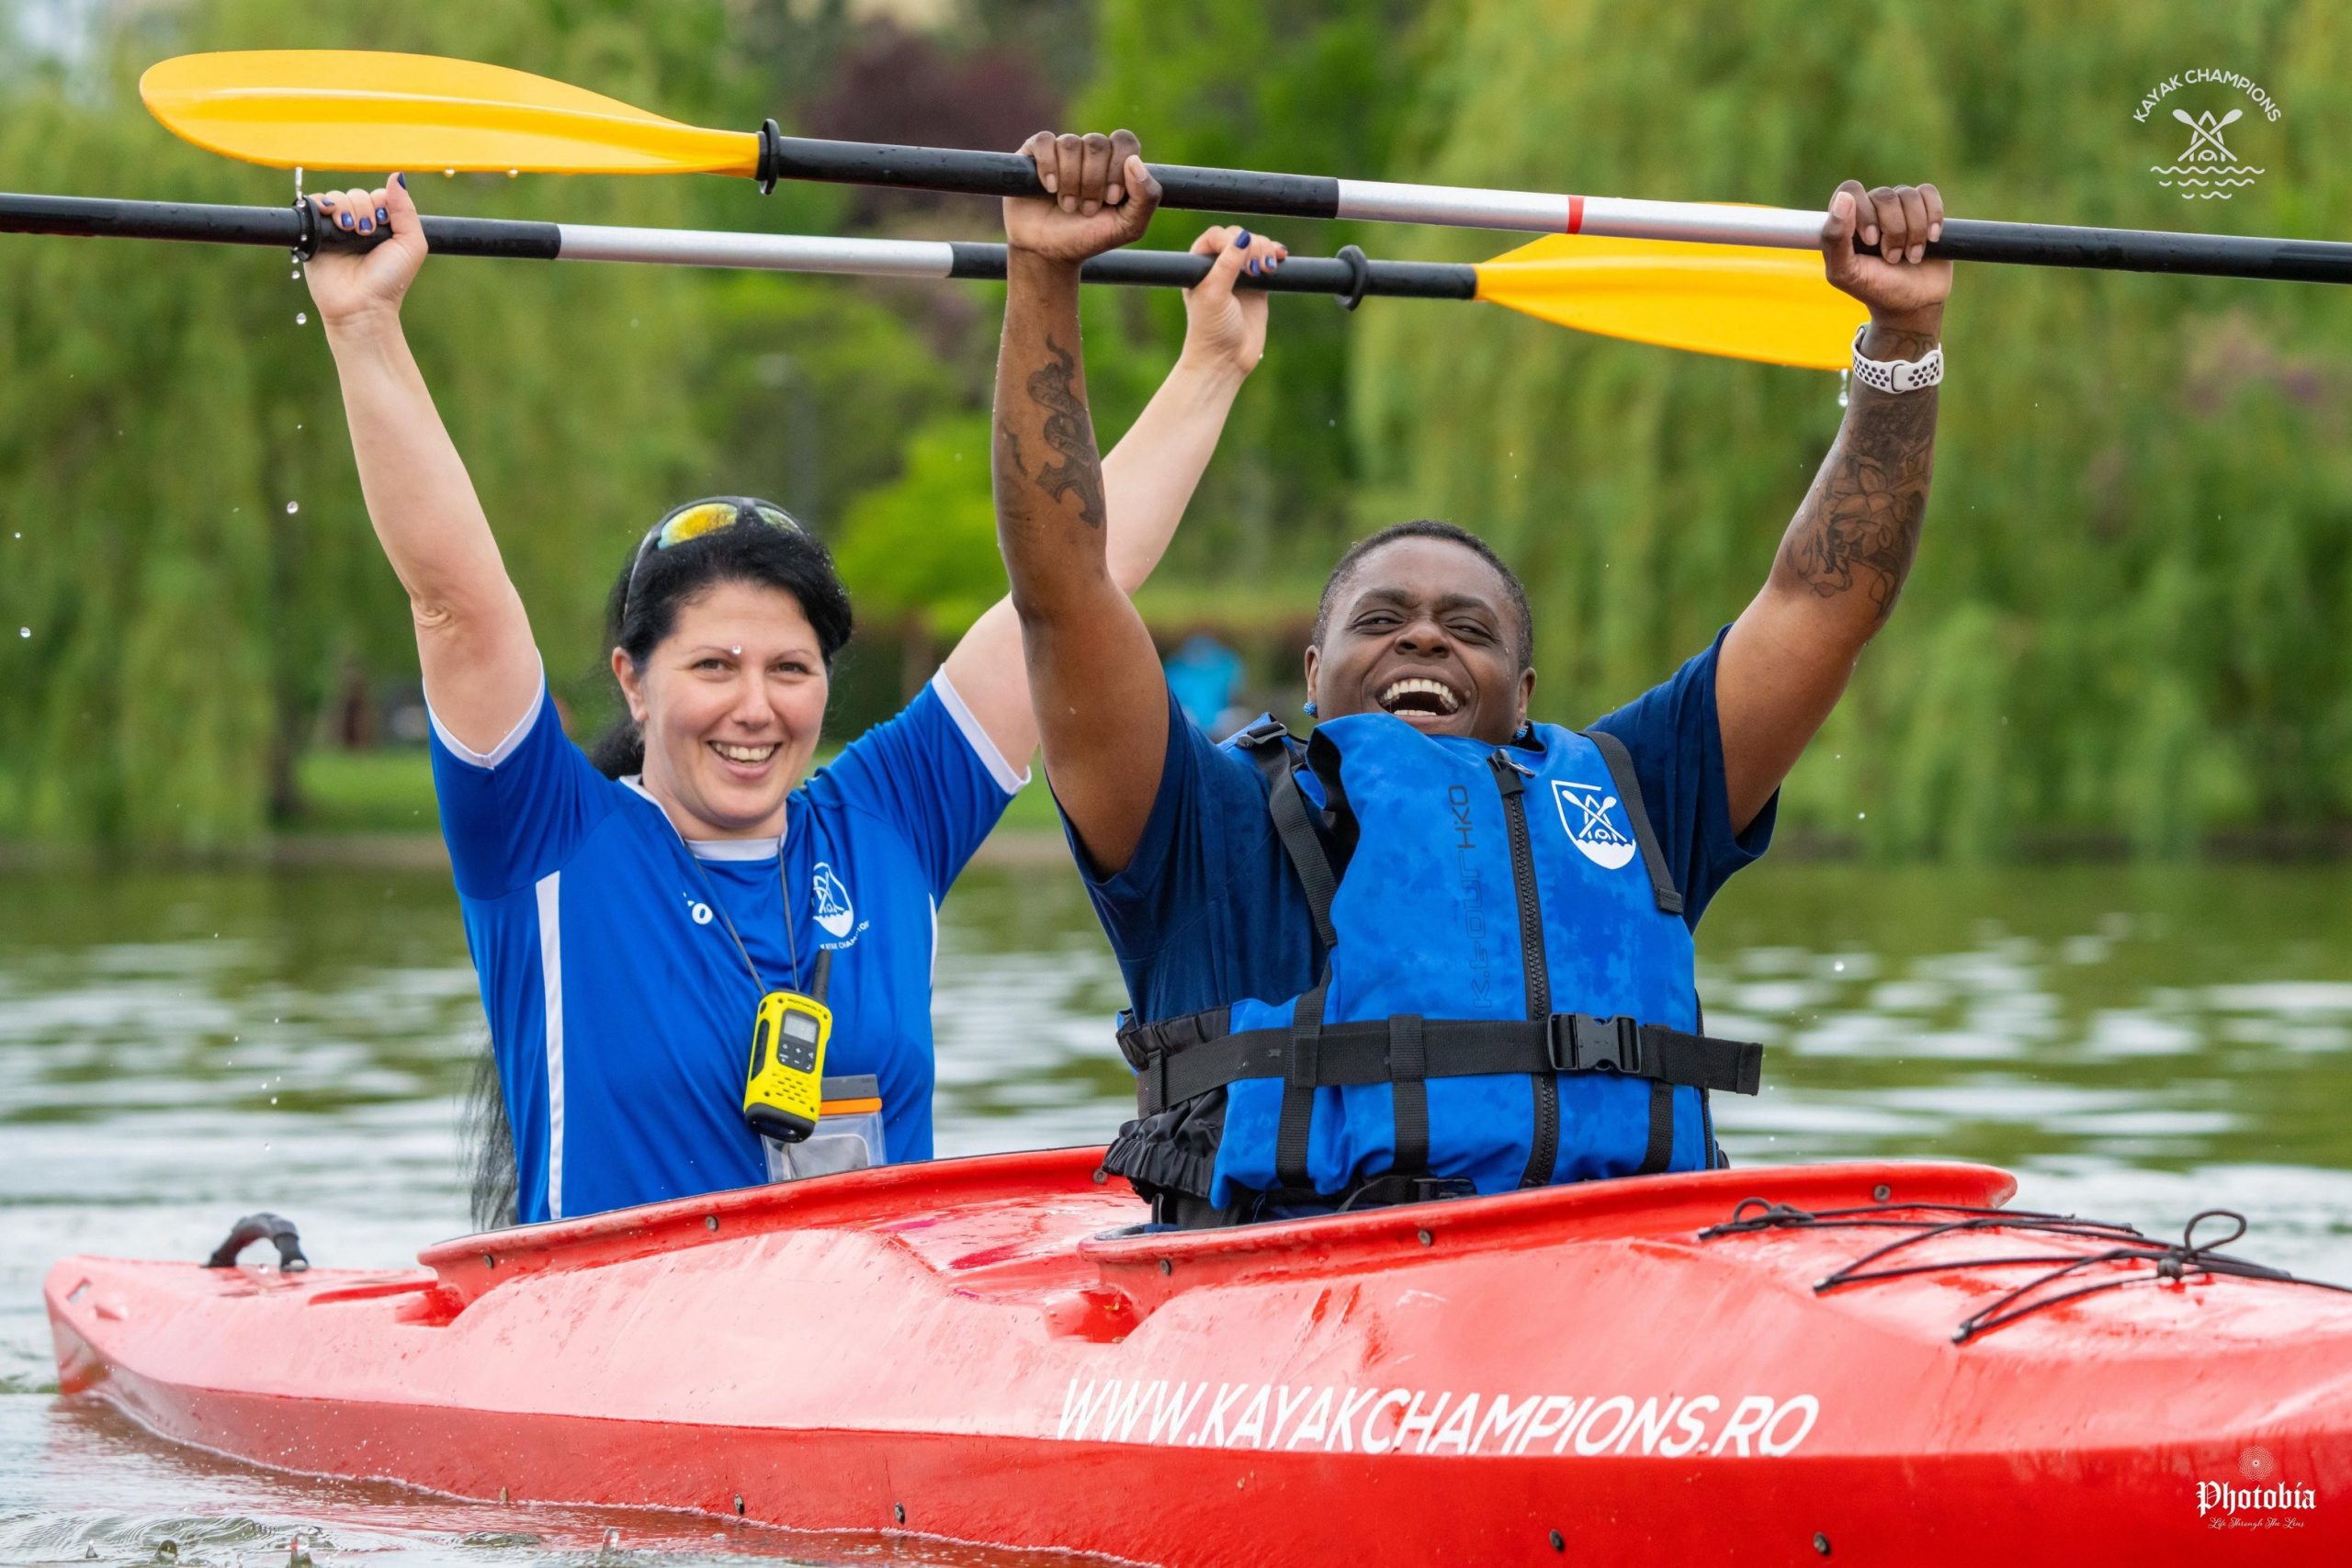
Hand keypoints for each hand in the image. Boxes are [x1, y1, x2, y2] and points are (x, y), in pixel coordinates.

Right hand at [303, 175, 426, 327]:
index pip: (378, 196)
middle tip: (365, 234)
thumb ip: (406, 210)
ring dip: (344, 209)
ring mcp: (336, 230)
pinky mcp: (314, 235)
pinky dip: (321, 204)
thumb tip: (397, 176)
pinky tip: (330, 217)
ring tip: (349, 231)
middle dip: (362, 209)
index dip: (380, 205)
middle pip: (357, 195)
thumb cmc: (389, 280)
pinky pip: (313, 205)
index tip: (382, 226)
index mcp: (382, 226)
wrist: (361, 305)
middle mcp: (359, 225)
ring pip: (337, 198)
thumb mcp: (411, 245)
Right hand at [1003, 130, 1161, 263]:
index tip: (1112, 199)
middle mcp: (1089, 153)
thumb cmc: (1088, 238)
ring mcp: (1061, 151)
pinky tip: (1050, 188)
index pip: (1124, 141)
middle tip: (1087, 209)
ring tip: (1068, 206)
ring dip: (1070, 181)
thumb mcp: (1128, 227)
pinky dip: (1048, 166)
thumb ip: (1147, 197)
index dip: (1118, 167)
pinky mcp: (1034, 153)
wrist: (1048, 253)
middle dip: (1093, 181)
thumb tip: (1135, 161)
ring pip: (1070, 144)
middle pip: (1097, 143)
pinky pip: (1044, 141)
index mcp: (1115, 164)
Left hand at [1178, 226, 1288, 376]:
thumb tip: (1243, 237)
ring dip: (1265, 250)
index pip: (1216, 236)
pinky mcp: (1257, 286)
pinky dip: (1275, 255)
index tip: (1241, 260)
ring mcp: (1239, 275)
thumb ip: (1227, 264)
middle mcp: (1218, 267)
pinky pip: (1268, 261)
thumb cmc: (1211, 329)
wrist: (1226, 359)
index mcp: (1199, 265)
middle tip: (1255, 271)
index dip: (1231, 240)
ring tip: (1267, 270)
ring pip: (1255, 246)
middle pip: (1239, 238)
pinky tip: (1281, 257)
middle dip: (1253, 247)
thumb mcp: (1215, 294)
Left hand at [1821, 180, 1950, 326]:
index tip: (1871, 241)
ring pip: (1909, 196)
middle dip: (1893, 231)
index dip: (1864, 212)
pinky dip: (1933, 217)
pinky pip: (1929, 193)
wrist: (1912, 304)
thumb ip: (1834, 239)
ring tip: (1911, 256)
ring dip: (1914, 231)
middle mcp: (1873, 209)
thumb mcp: (1845, 272)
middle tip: (1891, 258)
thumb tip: (1844, 199)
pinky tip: (1931, 240)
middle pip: (1884, 195)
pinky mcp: (1926, 210)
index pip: (1851, 190)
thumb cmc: (1874, 288)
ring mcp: (1900, 208)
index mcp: (1848, 220)